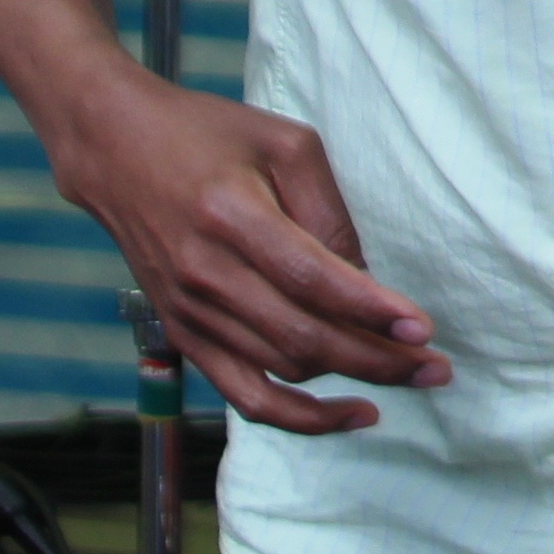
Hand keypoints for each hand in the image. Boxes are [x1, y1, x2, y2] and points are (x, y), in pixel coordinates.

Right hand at [42, 74, 445, 436]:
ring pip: (283, 370)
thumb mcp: (285, 144)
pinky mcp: (183, 333)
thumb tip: (364, 279)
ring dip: (353, 381)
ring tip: (412, 376)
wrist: (116, 149)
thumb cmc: (208, 136)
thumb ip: (328, 211)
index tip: (422, 329)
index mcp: (232, 217)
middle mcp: (205, 274)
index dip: (370, 310)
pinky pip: (243, 395)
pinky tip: (349, 415)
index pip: (312, 281)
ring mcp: (189, 312)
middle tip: (436, 366)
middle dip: (379, 359)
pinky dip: (298, 417)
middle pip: (303, 337)